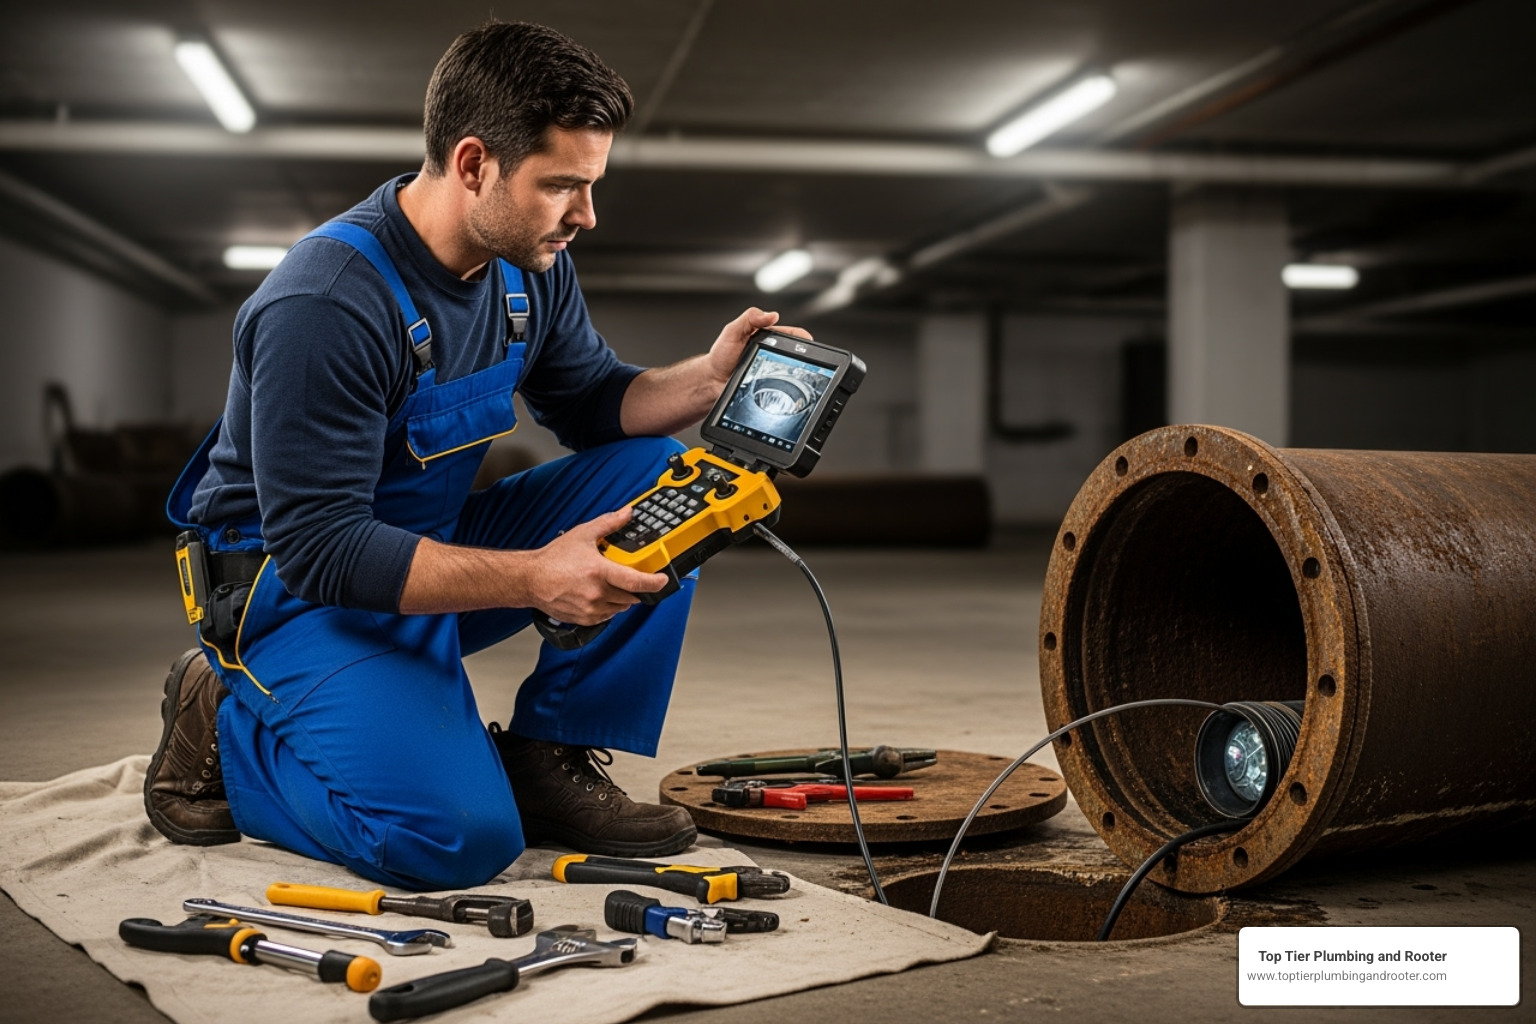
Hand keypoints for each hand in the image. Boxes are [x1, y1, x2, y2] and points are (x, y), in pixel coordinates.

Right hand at [525, 508, 667, 624]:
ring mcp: (591, 609)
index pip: (636, 582)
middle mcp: (597, 593)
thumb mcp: (583, 534)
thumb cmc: (553, 559)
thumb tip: (627, 513)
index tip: (663, 580)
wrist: (531, 579)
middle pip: (631, 596)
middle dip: (634, 588)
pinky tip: (599, 595)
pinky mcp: (584, 619)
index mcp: (599, 572)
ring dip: (622, 598)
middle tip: (628, 577)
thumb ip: (609, 523)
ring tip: (610, 584)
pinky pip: (607, 617)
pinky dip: (608, 607)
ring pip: (620, 608)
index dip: (654, 582)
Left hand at [705, 307, 812, 384]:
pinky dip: (786, 387)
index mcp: (768, 337)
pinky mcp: (769, 386)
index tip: (806, 341)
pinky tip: (781, 386)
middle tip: (796, 360)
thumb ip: (749, 318)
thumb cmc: (720, 356)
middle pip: (797, 354)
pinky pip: (783, 386)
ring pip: (793, 371)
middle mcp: (773, 353)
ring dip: (794, 372)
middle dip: (801, 357)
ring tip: (787, 373)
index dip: (802, 338)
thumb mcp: (732, 331)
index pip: (792, 335)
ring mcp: (772, 370)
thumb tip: (772, 315)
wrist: (711, 382)